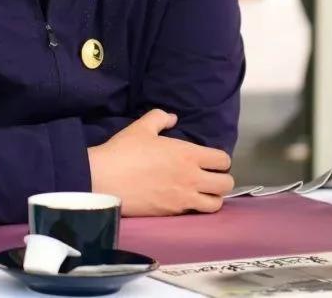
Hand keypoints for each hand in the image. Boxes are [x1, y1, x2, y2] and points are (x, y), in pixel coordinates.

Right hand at [87, 109, 233, 216]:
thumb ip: (160, 118)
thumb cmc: (124, 150)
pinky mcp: (172, 213)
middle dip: (222, 179)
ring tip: (202, 192)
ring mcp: (183, 198)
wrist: (105, 179)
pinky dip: (196, 208)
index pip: (223, 160)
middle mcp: (192, 178)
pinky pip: (196, 213)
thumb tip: (172, 118)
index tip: (210, 159)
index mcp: (188, 154)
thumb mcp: (142, 127)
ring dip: (212, 197)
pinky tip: (185, 201)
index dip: (220, 159)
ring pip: (216, 204)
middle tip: (210, 176)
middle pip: (226, 184)